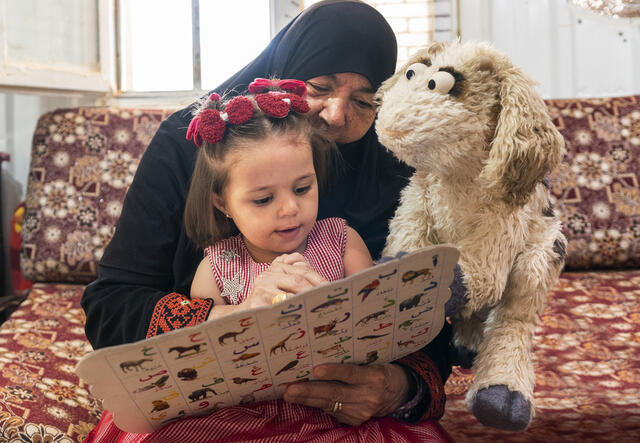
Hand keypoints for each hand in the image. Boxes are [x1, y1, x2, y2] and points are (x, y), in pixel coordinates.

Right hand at [243, 253, 327, 308]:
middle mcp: (268, 275)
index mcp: (277, 268)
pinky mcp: (256, 304)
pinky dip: (291, 316)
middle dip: (315, 292)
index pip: (303, 271)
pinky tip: (302, 321)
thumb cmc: (268, 303)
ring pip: (289, 296)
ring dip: (306, 305)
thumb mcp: (281, 287)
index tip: (333, 290)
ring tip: (319, 312)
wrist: (244, 315)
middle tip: (328, 302)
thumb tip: (326, 287)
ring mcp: (261, 289)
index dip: (320, 280)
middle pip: (298, 281)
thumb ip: (299, 281)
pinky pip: (278, 310)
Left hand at [283, 363, 409, 425]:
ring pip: (329, 404)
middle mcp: (368, 396)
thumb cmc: (379, 369)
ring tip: (289, 394)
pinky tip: (301, 400)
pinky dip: (315, 405)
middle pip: (335, 393)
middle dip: (310, 391)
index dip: (334, 372)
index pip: (351, 374)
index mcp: (374, 377)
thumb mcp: (372, 361)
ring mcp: (361, 411)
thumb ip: (352, 361)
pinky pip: (332, 411)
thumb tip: (321, 354)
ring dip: (306, 400)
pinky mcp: (355, 420)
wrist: (398, 392)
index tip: (316, 369)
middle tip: (290, 388)